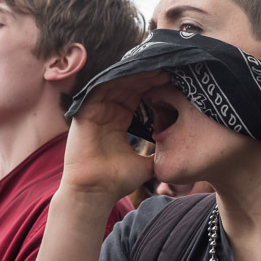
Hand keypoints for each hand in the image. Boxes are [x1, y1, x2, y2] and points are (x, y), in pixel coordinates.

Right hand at [61, 70, 169, 200]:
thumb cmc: (117, 180)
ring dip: (134, 77)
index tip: (171, 81)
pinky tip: (132, 74)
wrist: (95, 191)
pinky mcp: (84, 113)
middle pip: (127, 88)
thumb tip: (176, 155)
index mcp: (118, 122)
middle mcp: (107, 114)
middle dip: (146, 78)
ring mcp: (95, 112)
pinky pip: (100, 89)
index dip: (152, 88)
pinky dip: (115, 80)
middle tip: (166, 70)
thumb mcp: (145, 164)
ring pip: (115, 85)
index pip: (136, 97)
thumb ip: (158, 155)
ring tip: (154, 70)